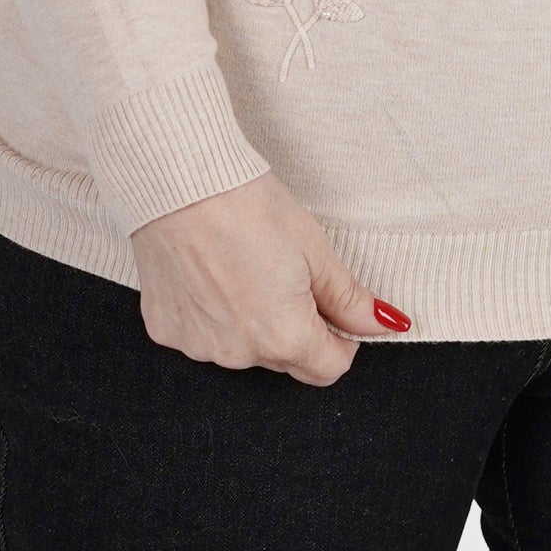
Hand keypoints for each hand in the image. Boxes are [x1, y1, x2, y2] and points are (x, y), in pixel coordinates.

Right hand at [129, 169, 410, 384]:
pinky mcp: (165, 330)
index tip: (332, 307)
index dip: (341, 338)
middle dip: (295, 326)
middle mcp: (240, 355)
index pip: (330, 368)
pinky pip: (202, 333)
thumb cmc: (250, 207)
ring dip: (250, 321)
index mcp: (285, 338)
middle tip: (284, 271)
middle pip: (285, 357)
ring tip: (241, 264)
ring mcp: (198, 346)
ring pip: (241, 347)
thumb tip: (385, 324)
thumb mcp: (314, 248)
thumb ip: (350, 298)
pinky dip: (210, 312)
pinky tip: (206, 270)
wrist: (179, 182)